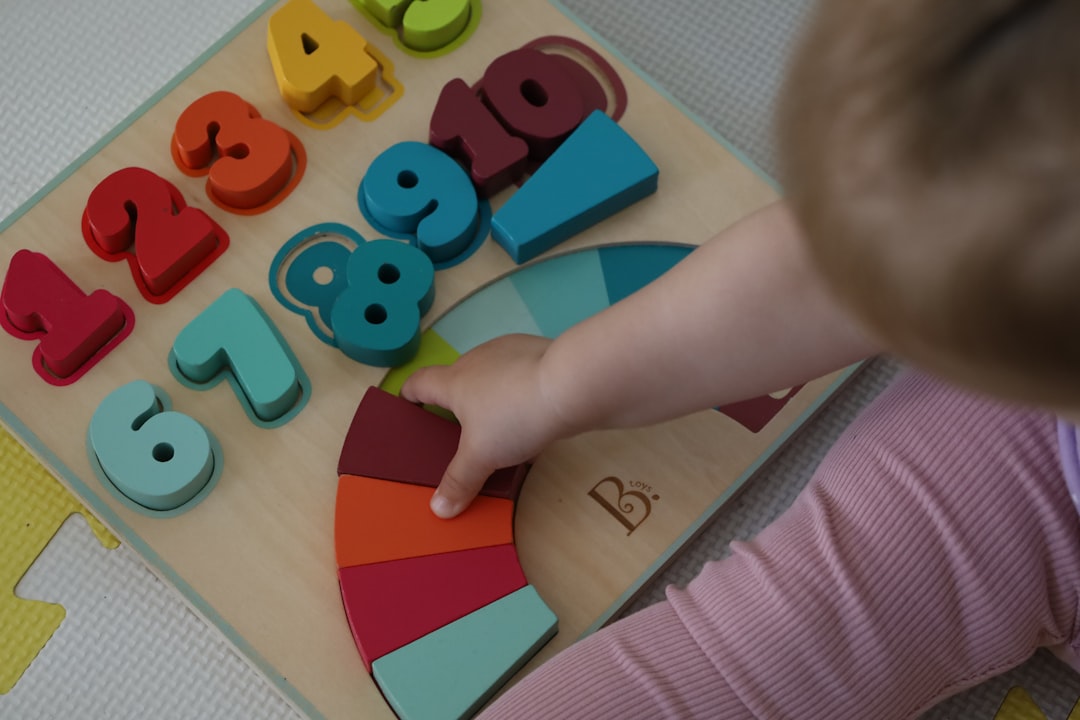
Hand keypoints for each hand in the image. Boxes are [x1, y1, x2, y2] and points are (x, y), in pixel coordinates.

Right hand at [400, 334, 569, 518]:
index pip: (420, 382)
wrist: (574, 384)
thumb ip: (459, 481)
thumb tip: (438, 509)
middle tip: (459, 435)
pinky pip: (522, 380)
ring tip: (500, 431)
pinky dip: (521, 397)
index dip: (409, 395)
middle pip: (457, 379)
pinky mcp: (543, 357)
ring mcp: (512, 354)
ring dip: (492, 400)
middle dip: (456, 404)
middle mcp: (479, 360)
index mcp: (455, 380)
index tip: (407, 408)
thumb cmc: (514, 415)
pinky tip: (535, 420)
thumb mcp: (482, 456)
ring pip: (492, 378)